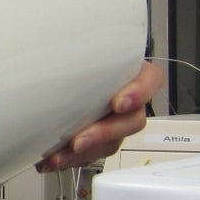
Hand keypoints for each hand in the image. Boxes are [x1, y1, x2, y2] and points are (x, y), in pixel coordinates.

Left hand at [35, 61, 163, 171]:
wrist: (56, 77)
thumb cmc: (73, 60)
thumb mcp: (79, 51)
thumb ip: (77, 52)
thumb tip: (49, 39)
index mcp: (130, 72)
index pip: (150, 80)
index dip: (138, 93)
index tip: (118, 103)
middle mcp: (128, 99)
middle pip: (132, 120)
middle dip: (104, 133)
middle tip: (79, 140)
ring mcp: (115, 122)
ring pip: (111, 142)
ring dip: (84, 152)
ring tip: (57, 156)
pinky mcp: (98, 140)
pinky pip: (92, 154)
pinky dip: (70, 159)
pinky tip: (51, 160)